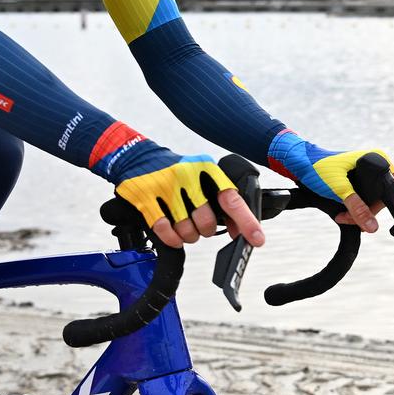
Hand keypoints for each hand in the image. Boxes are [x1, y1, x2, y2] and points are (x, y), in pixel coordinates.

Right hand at [112, 147, 265, 248]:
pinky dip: (172, 239)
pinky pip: (164, 230)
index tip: (257, 239)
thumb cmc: (176, 171)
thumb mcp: (201, 175)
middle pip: (207, 222)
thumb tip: (241, 229)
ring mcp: (165, 185)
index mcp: (206, 168)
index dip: (246, 222)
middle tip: (200, 224)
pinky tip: (173, 235)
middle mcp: (187, 175)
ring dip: (188, 236)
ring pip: (186, 230)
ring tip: (185, 225)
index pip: (232, 199)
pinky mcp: (145, 196)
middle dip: (206, 230)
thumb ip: (221, 199)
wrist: (136, 155)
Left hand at [266, 132, 393, 233]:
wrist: (299, 163)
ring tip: (344, 217)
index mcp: (377, 159)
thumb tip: (373, 226)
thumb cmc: (318, 168)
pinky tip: (344, 215)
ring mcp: (368, 177)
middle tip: (359, 223)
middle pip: (386, 199)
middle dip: (371, 213)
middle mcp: (376, 167)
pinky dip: (355, 212)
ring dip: (360, 215)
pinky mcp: (359, 186)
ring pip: (373, 204)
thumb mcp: (338, 188)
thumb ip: (356, 206)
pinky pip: (364, 204)